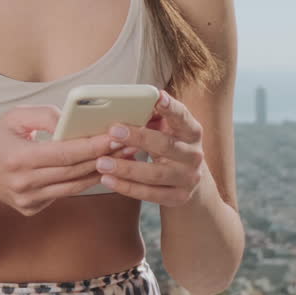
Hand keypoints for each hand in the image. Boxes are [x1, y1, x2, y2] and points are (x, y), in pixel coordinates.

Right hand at [0, 104, 136, 216]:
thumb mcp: (14, 117)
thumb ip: (44, 115)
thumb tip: (72, 121)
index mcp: (19, 158)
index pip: (65, 153)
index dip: (93, 145)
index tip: (116, 135)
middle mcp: (24, 183)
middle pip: (75, 170)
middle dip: (105, 156)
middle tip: (130, 142)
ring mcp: (28, 200)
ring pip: (75, 186)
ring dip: (101, 171)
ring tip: (123, 155)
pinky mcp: (32, 209)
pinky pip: (64, 192)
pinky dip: (82, 180)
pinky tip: (99, 168)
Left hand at [94, 89, 204, 207]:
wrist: (189, 180)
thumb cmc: (169, 146)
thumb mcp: (167, 130)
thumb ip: (152, 117)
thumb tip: (125, 105)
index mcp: (191, 131)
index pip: (182, 117)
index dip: (171, 107)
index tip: (157, 97)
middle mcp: (193, 154)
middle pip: (166, 145)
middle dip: (138, 138)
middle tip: (113, 131)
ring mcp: (187, 178)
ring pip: (155, 174)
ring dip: (126, 168)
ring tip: (102, 162)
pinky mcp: (178, 197)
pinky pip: (150, 194)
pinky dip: (127, 187)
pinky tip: (107, 180)